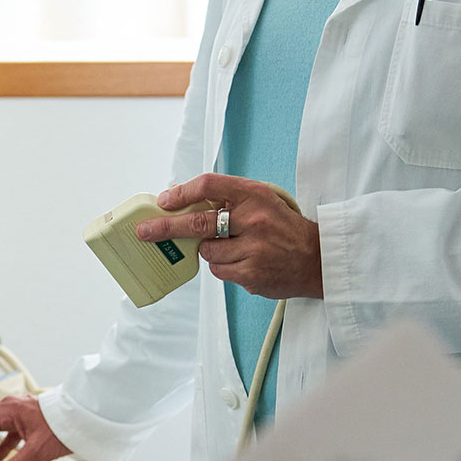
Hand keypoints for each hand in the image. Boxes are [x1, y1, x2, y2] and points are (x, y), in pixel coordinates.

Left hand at [135, 173, 323, 298]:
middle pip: (197, 222)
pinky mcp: (252, 275)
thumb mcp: (260, 199)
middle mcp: (253, 220)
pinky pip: (219, 270)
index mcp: (254, 195)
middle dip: (165, 227)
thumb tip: (180, 199)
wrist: (317, 259)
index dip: (182, 192)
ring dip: (210, 250)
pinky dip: (224, 266)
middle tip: (143, 232)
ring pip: (207, 250)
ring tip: (234, 247)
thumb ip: (226, 198)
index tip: (164, 200)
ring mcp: (253, 249)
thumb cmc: (282, 226)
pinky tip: (243, 261)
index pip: (209, 186)